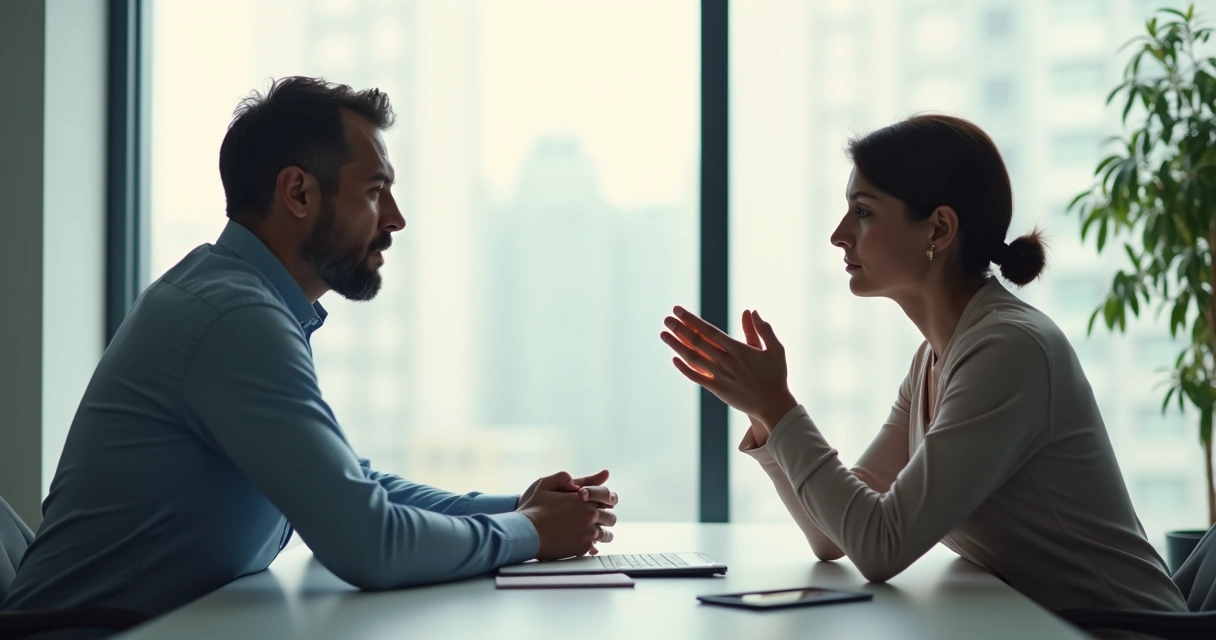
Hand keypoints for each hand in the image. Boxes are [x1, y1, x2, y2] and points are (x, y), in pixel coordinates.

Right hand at [517, 471, 617, 559]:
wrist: (525, 533)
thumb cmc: (532, 508)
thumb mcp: (543, 484)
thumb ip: (562, 478)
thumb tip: (575, 481)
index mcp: (582, 497)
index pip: (606, 496)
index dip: (606, 499)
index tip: (604, 504)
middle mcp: (589, 514)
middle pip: (610, 517)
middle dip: (606, 517)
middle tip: (602, 520)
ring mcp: (588, 532)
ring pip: (606, 534)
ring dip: (603, 533)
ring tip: (596, 534)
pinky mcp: (583, 548)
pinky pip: (596, 547)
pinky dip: (593, 546)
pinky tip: (588, 546)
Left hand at [660, 307, 797, 429]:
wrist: (773, 405)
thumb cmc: (776, 376)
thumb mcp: (776, 349)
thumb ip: (763, 330)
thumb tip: (751, 311)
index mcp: (738, 349)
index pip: (709, 331)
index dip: (692, 320)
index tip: (679, 311)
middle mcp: (726, 361)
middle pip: (697, 342)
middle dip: (680, 329)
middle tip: (667, 319)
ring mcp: (720, 376)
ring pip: (693, 358)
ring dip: (677, 345)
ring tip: (664, 334)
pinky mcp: (717, 389)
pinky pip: (697, 377)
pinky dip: (684, 368)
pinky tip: (674, 359)